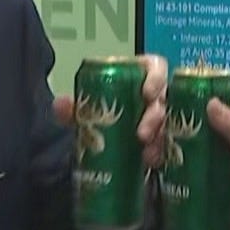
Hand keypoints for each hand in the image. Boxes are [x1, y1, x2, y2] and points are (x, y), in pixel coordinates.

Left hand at [52, 55, 168, 166]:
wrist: (95, 140)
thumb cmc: (96, 112)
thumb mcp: (84, 110)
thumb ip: (72, 107)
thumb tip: (61, 104)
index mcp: (138, 77)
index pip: (156, 68)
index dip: (156, 78)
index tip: (147, 94)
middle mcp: (152, 95)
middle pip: (164, 99)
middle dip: (156, 117)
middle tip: (143, 134)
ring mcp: (159, 117)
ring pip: (168, 123)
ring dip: (160, 138)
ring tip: (148, 154)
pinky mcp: (161, 137)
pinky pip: (168, 143)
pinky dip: (161, 153)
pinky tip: (151, 161)